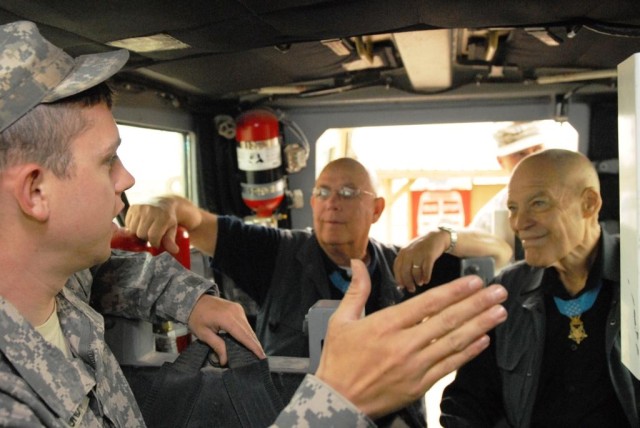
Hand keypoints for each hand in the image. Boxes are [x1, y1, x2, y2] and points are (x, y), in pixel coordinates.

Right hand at [126, 196, 199, 253]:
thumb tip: (174, 250)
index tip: (157, 243)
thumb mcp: (173, 229)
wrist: (163, 201)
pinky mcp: (132, 207)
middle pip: (141, 234)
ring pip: (133, 230)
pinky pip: (127, 224)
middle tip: (152, 235)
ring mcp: (140, 207)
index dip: (155, 243)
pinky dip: (133, 227)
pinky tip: (140, 224)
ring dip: (138, 233)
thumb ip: (171, 240)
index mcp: (163, 216)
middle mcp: (150, 210)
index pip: (153, 236)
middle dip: (146, 238)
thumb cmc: (168, 218)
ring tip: (146, 230)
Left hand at [187, 293, 264, 364]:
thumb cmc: (196, 317)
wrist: (194, 300)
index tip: (262, 356)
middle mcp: (235, 312)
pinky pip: (245, 322)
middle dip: (256, 345)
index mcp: (227, 319)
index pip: (244, 336)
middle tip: (261, 358)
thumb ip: (217, 346)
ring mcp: (237, 309)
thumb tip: (225, 361)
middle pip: (249, 332)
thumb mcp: (203, 334)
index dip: (253, 347)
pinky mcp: (237, 308)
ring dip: (252, 339)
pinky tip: (248, 341)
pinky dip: (247, 332)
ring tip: (256, 352)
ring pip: (248, 327)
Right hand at [316, 259, 506, 418]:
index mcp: (385, 325)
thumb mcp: (340, 320)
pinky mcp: (419, 386)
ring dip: (480, 325)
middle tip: (499, 292)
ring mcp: (413, 366)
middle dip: (476, 304)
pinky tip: (483, 341)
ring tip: (499, 313)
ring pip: (453, 342)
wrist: (337, 401)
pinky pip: (448, 366)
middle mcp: (403, 344)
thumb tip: (358, 262)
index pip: (427, 303)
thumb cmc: (338, 359)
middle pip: (447, 320)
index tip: (474, 280)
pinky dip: (467, 353)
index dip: (454, 291)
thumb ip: (357, 290)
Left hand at [394, 230, 448, 291]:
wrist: (436, 236)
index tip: (402, 287)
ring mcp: (419, 253)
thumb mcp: (410, 252)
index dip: (399, 279)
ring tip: (420, 283)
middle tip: (412, 289)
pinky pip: (426, 270)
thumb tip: (401, 284)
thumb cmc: (422, 248)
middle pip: (405, 272)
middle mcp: (409, 252)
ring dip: (418, 280)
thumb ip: (405, 264)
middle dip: (408, 283)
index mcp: (403, 252)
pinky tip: (427, 281)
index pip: (397, 268)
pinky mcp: (429, 255)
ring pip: (416, 272)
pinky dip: (426, 277)